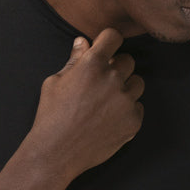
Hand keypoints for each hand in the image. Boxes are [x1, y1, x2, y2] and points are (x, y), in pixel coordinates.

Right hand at [27, 28, 144, 185]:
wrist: (56, 153)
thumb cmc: (51, 116)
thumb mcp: (55, 83)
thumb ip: (74, 61)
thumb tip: (83, 42)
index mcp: (92, 64)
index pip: (113, 36)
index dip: (108, 41)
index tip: (105, 49)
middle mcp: (113, 79)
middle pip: (128, 60)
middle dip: (116, 67)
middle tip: (101, 83)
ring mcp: (125, 101)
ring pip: (137, 83)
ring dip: (125, 88)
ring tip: (107, 102)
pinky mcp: (133, 121)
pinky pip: (138, 107)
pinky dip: (127, 111)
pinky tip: (109, 119)